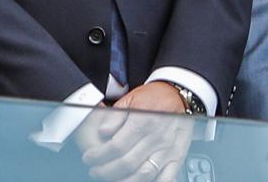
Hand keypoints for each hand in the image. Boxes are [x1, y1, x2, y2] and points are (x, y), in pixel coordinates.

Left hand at [78, 84, 193, 181]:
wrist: (179, 94)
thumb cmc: (154, 97)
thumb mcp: (131, 99)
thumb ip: (115, 116)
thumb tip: (103, 132)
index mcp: (143, 121)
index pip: (116, 146)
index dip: (98, 156)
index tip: (89, 158)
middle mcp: (157, 137)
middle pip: (127, 163)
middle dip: (106, 171)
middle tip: (96, 171)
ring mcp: (168, 149)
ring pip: (144, 174)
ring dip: (124, 181)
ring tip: (112, 178)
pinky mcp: (177, 156)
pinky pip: (167, 177)